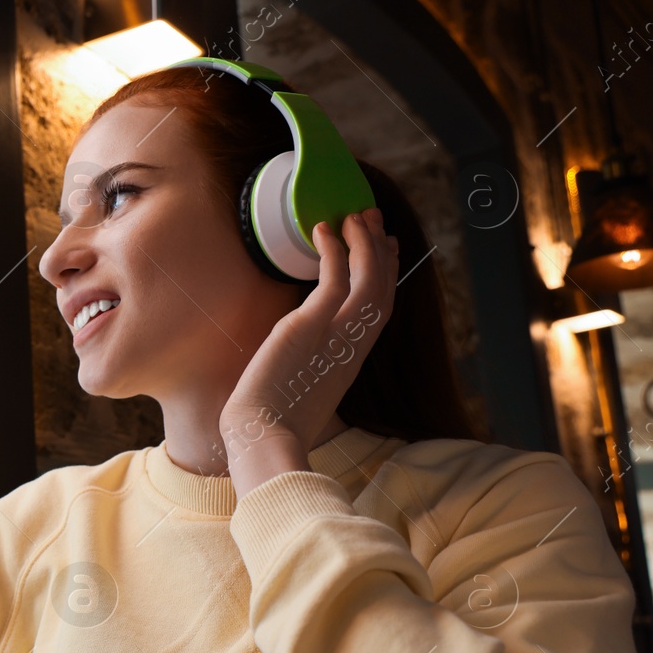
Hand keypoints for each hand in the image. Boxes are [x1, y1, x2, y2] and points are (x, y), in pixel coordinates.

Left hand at [219, 208, 398, 492]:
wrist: (264, 438)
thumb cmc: (272, 424)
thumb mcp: (300, 391)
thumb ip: (306, 369)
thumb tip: (290, 362)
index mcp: (350, 361)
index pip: (378, 310)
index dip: (386, 277)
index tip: (388, 251)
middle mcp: (352, 345)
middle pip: (381, 288)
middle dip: (380, 250)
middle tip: (375, 220)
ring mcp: (336, 334)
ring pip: (367, 278)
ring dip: (364, 242)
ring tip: (357, 214)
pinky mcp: (311, 325)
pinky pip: (333, 277)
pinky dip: (334, 249)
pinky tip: (324, 229)